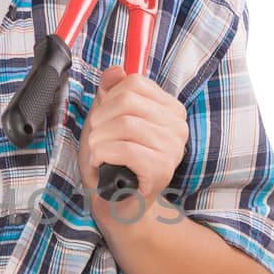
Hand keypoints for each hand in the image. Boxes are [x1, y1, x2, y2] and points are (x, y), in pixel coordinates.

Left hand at [78, 68, 188, 213]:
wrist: (119, 203)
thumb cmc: (113, 161)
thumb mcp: (106, 120)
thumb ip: (111, 93)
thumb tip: (115, 70)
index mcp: (169, 109)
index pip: (134, 83)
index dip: (108, 98)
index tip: (103, 119)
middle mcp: (178, 126)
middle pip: (128, 101)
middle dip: (101, 119)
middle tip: (96, 138)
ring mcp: (173, 148)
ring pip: (125, 124)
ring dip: (99, 139)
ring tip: (97, 152)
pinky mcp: (162, 169)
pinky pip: (126, 149)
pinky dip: (104, 154)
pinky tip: (101, 162)